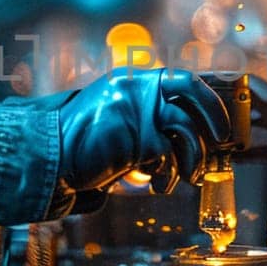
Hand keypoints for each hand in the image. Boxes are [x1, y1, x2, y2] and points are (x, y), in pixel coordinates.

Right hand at [50, 68, 229, 216]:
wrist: (46, 157)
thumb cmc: (80, 147)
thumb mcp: (116, 123)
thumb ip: (144, 121)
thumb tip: (185, 138)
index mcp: (131, 82)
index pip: (181, 80)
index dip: (208, 100)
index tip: (220, 123)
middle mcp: (134, 88)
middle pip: (190, 92)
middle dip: (214, 118)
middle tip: (220, 143)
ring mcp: (133, 110)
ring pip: (184, 129)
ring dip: (192, 159)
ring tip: (187, 177)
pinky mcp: (132, 136)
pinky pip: (166, 155)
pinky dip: (168, 175)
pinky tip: (158, 185)